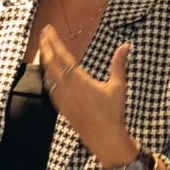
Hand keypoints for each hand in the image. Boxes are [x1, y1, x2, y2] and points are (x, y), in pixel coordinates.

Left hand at [35, 28, 135, 164]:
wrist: (105, 140)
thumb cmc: (113, 113)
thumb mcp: (119, 87)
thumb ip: (119, 64)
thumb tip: (126, 45)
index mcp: (79, 81)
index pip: (62, 56)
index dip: (53, 41)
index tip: (48, 30)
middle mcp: (67, 88)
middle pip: (50, 63)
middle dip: (45, 47)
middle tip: (43, 34)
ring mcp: (62, 99)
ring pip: (48, 76)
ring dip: (45, 61)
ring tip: (44, 50)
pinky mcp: (62, 108)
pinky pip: (50, 89)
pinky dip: (47, 77)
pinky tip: (48, 75)